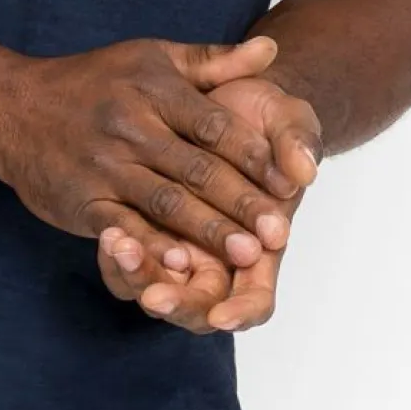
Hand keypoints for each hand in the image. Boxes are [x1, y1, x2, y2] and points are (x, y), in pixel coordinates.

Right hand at [0, 34, 297, 270]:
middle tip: (281, 232)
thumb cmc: (93, 82)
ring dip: (208, 230)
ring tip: (248, 254)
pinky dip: (149, 245)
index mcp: (153, 89)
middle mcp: (130, 125)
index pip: (214, 124)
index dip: (254, 154)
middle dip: (241, 202)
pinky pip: (120, 225)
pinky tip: (178, 263)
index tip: (292, 181)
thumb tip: (272, 49)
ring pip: (164, 201)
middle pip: (196, 168)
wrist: (12, 107)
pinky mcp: (81, 199)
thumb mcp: (152, 59)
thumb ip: (213, 62)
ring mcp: (104, 165)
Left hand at [95, 72, 322, 332]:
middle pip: (198, 306)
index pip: (255, 298)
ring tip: (121, 248)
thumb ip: (297, 143)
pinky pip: (128, 262)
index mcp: (260, 245)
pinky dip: (117, 257)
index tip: (222, 316)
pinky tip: (107, 234)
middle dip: (177, 303)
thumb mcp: (287, 119)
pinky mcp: (145, 226)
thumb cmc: (262, 116)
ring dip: (137, 277)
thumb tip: (303, 171)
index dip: (241, 311)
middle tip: (154, 296)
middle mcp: (217, 255)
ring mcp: (179, 244)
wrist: (220, 93)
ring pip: (154, 287)